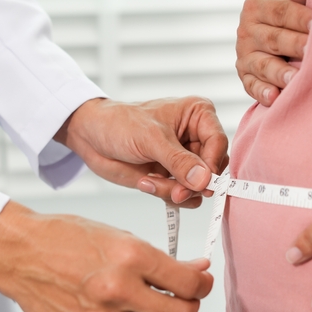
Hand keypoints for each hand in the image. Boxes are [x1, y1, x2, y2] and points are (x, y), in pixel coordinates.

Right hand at [0, 202, 212, 311]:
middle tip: (177, 298)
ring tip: (135, 304)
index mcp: (130, 257)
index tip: (200, 283)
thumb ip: (160, 261)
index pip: (190, 285)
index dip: (201, 286)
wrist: (18, 253)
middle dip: (185, 307)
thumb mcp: (119, 237)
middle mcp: (117, 290)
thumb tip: (197, 272)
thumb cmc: (65, 239)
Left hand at [57, 96, 228, 205]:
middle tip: (173, 191)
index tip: (199, 183)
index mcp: (198, 115)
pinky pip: (184, 196)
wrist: (92, 137)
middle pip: (212, 169)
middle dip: (191, 184)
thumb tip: (204, 180)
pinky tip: (147, 183)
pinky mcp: (173, 177)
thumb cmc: (119, 124)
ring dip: (176, 191)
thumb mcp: (151, 139)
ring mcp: (185, 159)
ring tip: (150, 181)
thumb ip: (179, 161)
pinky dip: (167, 196)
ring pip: (199, 187)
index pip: (218, 143)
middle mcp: (196, 137)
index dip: (211, 166)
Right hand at [235, 0, 311, 106]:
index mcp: (257, 4)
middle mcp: (246, 30)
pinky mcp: (244, 74)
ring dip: (279, 73)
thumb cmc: (285, 4)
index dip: (300, 18)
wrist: (263, 20)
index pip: (280, 11)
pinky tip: (274, 98)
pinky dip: (262, 92)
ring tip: (295, 80)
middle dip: (295, 46)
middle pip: (273, 39)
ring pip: (263, 65)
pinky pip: (251, 85)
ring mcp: (244, 54)